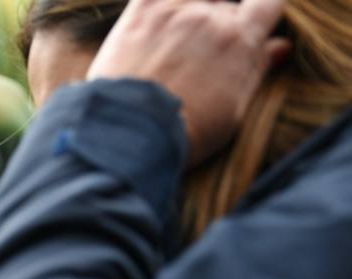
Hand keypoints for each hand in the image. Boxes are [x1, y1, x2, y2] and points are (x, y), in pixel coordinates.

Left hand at [86, 0, 288, 164]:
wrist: (130, 133)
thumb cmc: (186, 131)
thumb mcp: (233, 110)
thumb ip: (256, 70)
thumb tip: (281, 46)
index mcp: (241, 39)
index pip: (268, 4)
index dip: (261, 12)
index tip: (251, 26)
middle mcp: (210, 17)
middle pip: (224, 7)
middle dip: (217, 26)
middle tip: (195, 59)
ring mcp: (173, 11)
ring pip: (193, 1)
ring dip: (189, 13)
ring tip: (169, 51)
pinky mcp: (140, 12)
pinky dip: (160, 5)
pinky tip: (155, 22)